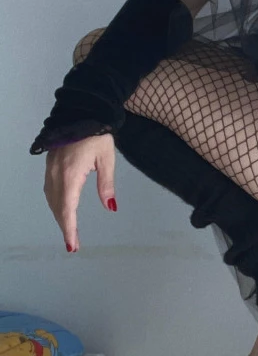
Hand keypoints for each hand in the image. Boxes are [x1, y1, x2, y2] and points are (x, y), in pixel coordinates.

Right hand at [43, 133, 116, 252]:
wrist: (80, 111)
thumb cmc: (98, 134)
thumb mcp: (107, 159)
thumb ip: (106, 184)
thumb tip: (110, 207)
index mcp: (71, 174)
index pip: (67, 209)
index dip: (69, 228)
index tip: (73, 245)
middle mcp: (56, 174)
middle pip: (57, 207)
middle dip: (64, 226)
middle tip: (72, 244)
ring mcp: (50, 168)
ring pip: (51, 198)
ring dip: (59, 215)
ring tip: (69, 229)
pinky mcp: (49, 163)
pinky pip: (49, 188)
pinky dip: (55, 202)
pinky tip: (62, 207)